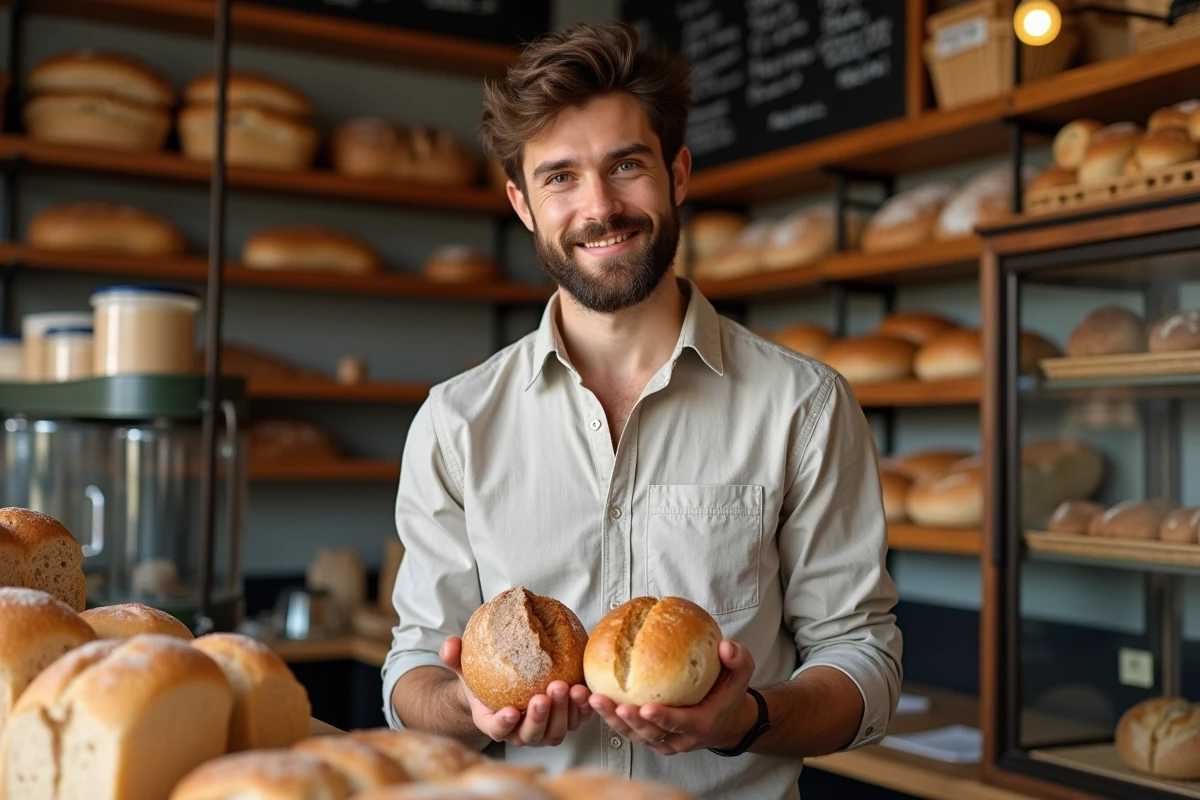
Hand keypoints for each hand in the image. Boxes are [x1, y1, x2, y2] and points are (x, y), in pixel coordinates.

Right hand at [439, 636, 592, 746]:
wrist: (503, 687)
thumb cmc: (484, 679)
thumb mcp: (466, 667)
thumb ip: (455, 658)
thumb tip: (449, 644)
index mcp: (493, 722)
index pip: (497, 730)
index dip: (504, 724)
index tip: (511, 711)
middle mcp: (519, 732)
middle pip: (531, 734)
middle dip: (540, 716)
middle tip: (545, 695)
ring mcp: (543, 730)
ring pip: (555, 731)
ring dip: (564, 712)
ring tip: (568, 688)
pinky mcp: (563, 721)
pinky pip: (575, 720)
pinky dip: (582, 709)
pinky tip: (585, 691)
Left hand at [588, 640, 756, 755]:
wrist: (725, 720)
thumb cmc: (728, 693)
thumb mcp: (740, 675)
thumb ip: (738, 659)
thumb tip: (726, 645)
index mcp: (701, 723)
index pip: (680, 723)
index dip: (662, 718)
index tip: (645, 707)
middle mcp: (680, 738)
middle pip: (651, 733)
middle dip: (630, 721)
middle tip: (613, 705)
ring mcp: (664, 741)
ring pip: (636, 736)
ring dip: (613, 721)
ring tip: (595, 701)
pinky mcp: (652, 739)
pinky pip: (630, 732)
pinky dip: (611, 720)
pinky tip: (594, 700)